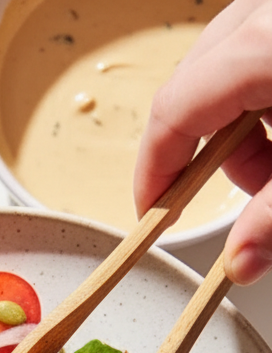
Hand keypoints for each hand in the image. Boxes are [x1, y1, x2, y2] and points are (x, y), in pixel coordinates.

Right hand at [133, 0, 271, 284]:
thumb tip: (240, 264)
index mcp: (262, 42)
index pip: (173, 113)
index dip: (155, 173)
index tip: (155, 217)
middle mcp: (264, 12)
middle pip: (195, 88)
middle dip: (210, 154)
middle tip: (248, 197)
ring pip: (230, 68)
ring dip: (245, 126)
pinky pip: (259, 49)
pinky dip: (265, 94)